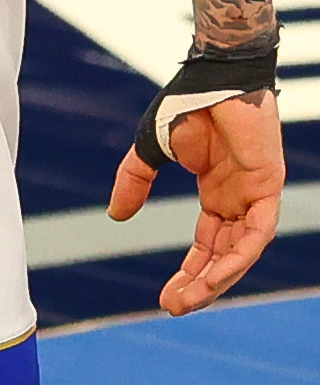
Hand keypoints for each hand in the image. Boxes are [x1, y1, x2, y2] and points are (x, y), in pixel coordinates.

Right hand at [110, 87, 282, 313]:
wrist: (214, 76)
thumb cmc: (186, 104)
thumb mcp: (150, 150)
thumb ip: (134, 182)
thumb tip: (116, 216)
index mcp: (217, 193)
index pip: (207, 246)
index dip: (189, 273)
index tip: (166, 298)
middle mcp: (239, 201)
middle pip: (224, 256)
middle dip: (201, 285)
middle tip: (174, 308)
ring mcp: (256, 196)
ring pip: (242, 252)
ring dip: (219, 279)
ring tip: (190, 300)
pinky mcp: (268, 187)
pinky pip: (257, 232)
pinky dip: (239, 255)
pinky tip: (218, 274)